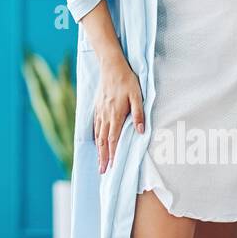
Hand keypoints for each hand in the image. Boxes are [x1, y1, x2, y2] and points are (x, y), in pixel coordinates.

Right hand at [94, 56, 143, 174]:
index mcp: (115, 114)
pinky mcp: (97, 106)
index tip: (111, 166)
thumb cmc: (127, 80)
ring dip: (99, 149)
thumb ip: (139, 114)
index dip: (112, 154)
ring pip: (98, 134)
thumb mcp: (137, 95)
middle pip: (103, 141)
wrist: (111, 65)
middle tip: (102, 171)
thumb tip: (141, 131)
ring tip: (99, 161)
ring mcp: (100, 111)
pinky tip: (97, 142)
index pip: (113, 139)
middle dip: (103, 157)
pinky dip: (96, 137)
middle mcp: (105, 115)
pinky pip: (95, 125)